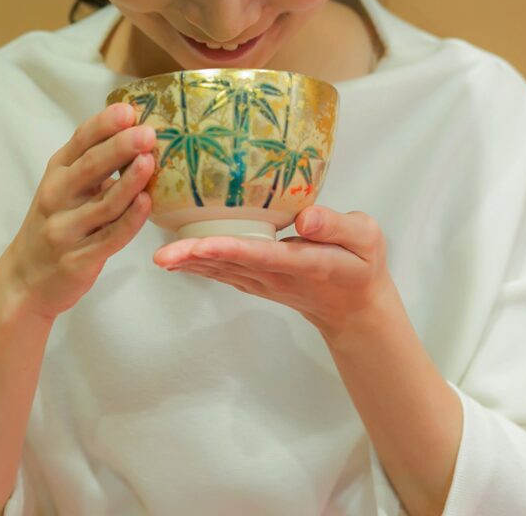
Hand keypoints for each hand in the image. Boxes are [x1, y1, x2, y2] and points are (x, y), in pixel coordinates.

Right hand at [5, 102, 157, 319]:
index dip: (103, 125)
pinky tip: (146, 203)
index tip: (128, 110)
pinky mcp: (79, 259)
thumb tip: (137, 132)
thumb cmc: (56, 224)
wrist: (26, 279)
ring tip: (150, 162)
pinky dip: (130, 220)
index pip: (79, 142)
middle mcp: (57, 198)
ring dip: (129, 182)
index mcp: (57, 173)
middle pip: (89, 168)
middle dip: (119, 148)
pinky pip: (110, 237)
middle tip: (146, 133)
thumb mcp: (65, 188)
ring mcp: (66, 230)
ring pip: (103, 204)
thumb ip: (94, 164)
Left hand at [152, 205, 392, 335]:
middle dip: (196, 258)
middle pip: (232, 266)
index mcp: (306, 263)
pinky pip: (223, 274)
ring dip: (190, 264)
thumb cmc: (361, 264)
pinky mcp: (257, 283)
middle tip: (161, 254)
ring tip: (159, 255)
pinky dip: (198, 266)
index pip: (264, 255)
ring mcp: (265, 283)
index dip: (232, 250)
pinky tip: (177, 257)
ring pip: (222, 272)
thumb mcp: (366, 239)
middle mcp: (278, 277)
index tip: (203, 244)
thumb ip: (337, 226)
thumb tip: (306, 218)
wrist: (355, 308)